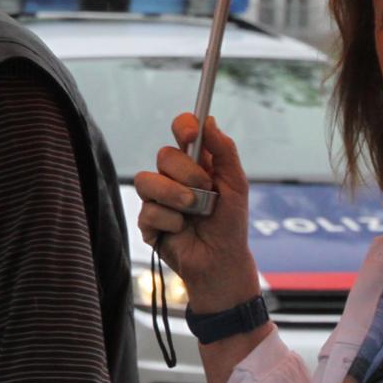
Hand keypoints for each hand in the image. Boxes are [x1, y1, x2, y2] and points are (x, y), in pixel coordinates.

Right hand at [134, 113, 259, 311]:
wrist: (222, 261)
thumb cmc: (230, 223)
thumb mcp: (236, 184)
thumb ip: (225, 151)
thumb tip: (208, 121)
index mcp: (195, 162)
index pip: (182, 131)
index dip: (183, 127)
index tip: (191, 136)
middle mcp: (173, 176)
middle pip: (164, 154)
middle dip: (187, 173)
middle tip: (205, 190)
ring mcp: (157, 198)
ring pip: (147, 180)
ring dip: (175, 195)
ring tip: (194, 211)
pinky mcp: (148, 221)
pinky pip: (148, 211)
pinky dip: (171, 221)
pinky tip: (181, 229)